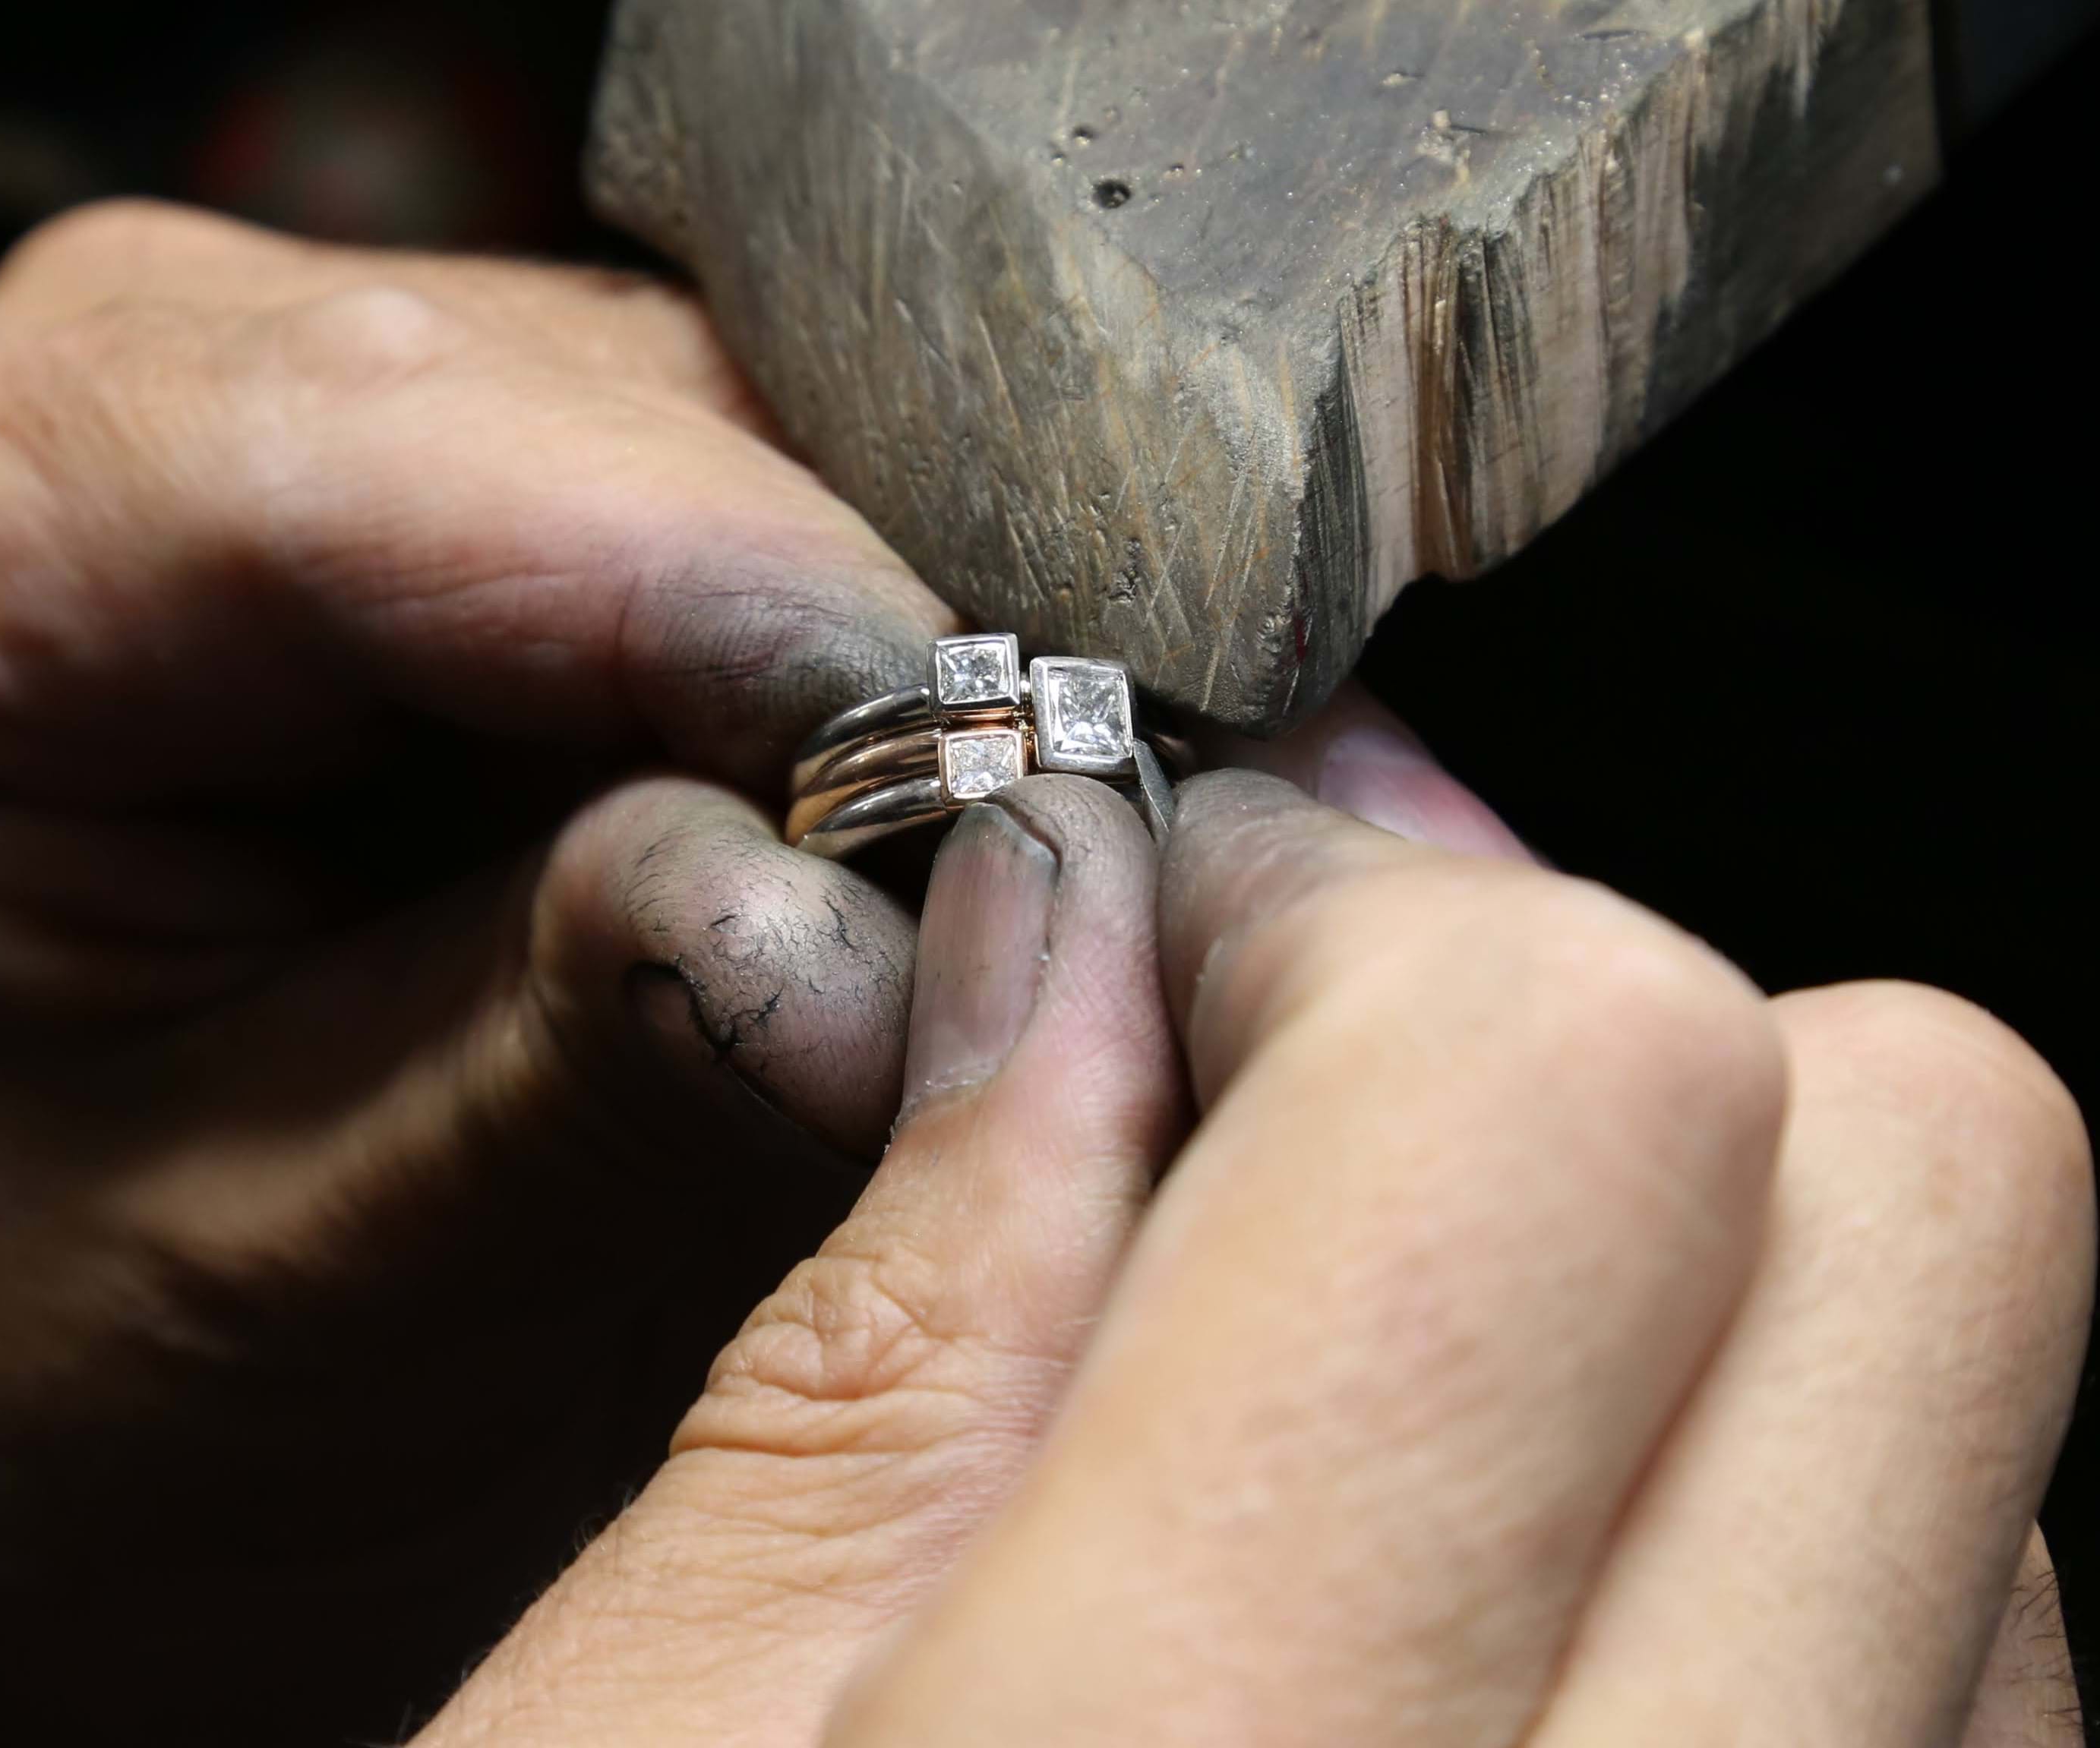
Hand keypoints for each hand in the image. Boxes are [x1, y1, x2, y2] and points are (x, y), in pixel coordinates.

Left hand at [0, 201, 955, 1740]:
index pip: (345, 445)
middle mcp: (26, 420)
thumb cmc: (32, 1425)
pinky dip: (797, 654)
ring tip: (916, 874)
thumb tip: (903, 923)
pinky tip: (834, 814)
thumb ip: (574, 1079)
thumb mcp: (282, 1294)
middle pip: (530, 395)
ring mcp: (216, 426)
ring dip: (831, 643)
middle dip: (815, 624)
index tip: (989, 761)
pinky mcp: (378, 498)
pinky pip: (672, 488)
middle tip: (1012, 863)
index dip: (714, 580)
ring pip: (651, 416)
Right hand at [428, 769, 2091, 1744]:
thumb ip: (879, 1344)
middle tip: (1264, 1118)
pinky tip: (1459, 1653)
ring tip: (1332, 1428)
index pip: (1576, 1095)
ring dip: (1667, 1318)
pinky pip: (1996, 1700)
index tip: (1154, 939)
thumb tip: (1061, 950)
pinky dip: (1751, 1571)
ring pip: (1990, 1424)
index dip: (1337, 924)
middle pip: (1928, 1185)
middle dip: (1565, 1044)